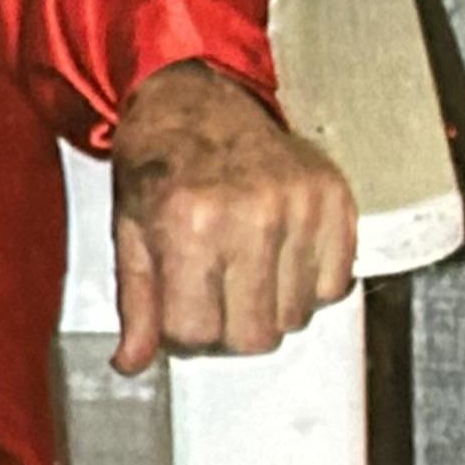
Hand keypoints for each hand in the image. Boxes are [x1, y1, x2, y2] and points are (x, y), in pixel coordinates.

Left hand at [109, 62, 356, 375]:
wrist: (195, 101)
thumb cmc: (159, 166)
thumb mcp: (129, 232)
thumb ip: (136, 304)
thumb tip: (133, 363)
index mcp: (188, 224)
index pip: (195, 333)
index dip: (183, 333)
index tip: (181, 312)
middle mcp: (250, 215)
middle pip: (252, 336)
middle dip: (227, 331)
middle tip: (215, 297)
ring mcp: (299, 206)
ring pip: (296, 317)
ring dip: (268, 309)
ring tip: (245, 270)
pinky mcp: (334, 199)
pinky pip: (335, 286)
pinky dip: (310, 287)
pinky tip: (280, 259)